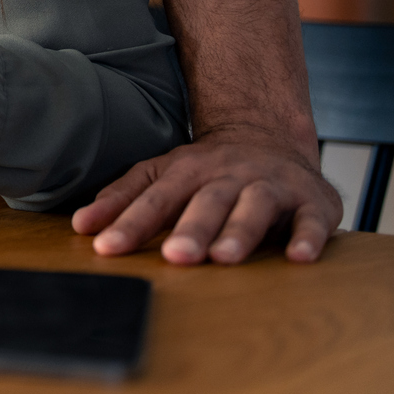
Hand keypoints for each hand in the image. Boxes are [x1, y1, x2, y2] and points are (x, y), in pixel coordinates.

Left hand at [71, 128, 341, 263]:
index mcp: (187, 171)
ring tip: (224, 257)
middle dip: (190, 229)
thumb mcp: (162, 175)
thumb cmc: (207, 170)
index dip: (129, 222)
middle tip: (174, 257)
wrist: (268, 135)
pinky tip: (299, 257)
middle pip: (206, 202)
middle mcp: (228, 176)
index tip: (105, 247)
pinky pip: (313, 220)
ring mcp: (271, 185)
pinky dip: (308, 237)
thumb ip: (123, 199)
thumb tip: (81, 225)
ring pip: (255, 206)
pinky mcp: (312, 201)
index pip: (154, 199)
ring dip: (240, 231)